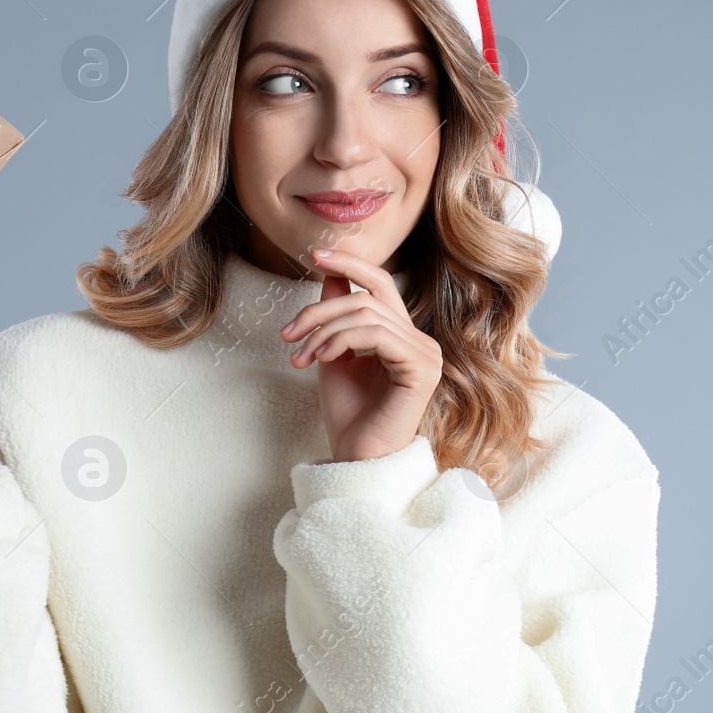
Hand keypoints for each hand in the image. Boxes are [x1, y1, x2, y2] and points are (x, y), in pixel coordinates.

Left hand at [279, 248, 442, 462]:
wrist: (356, 458)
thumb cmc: (348, 415)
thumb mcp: (333, 355)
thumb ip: (335, 316)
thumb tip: (327, 274)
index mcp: (401, 335)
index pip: (380, 284)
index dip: (350, 264)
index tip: (314, 255)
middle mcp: (419, 341)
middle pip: (366, 298)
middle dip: (319, 310)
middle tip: (287, 333)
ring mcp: (425, 354)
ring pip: (366, 314)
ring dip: (323, 331)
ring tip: (301, 355)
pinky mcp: (421, 369)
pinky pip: (376, 334)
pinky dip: (342, 340)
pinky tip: (322, 358)